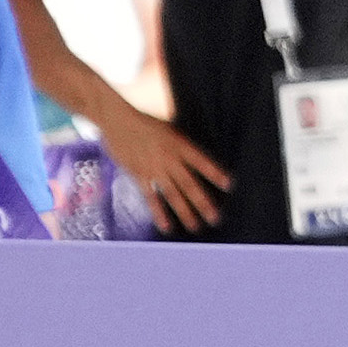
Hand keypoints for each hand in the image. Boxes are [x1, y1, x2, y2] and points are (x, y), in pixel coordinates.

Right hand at [99, 105, 229, 235]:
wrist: (118, 119)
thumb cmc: (146, 122)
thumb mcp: (170, 128)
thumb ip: (182, 144)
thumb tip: (195, 157)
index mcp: (180, 144)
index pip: (202, 161)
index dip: (215, 173)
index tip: (230, 185)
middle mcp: (169, 158)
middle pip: (189, 184)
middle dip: (203, 202)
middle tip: (216, 219)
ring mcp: (154, 168)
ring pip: (172, 194)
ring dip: (185, 212)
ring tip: (195, 227)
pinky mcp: (139, 174)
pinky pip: (151, 197)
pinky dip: (159, 213)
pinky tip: (167, 226)